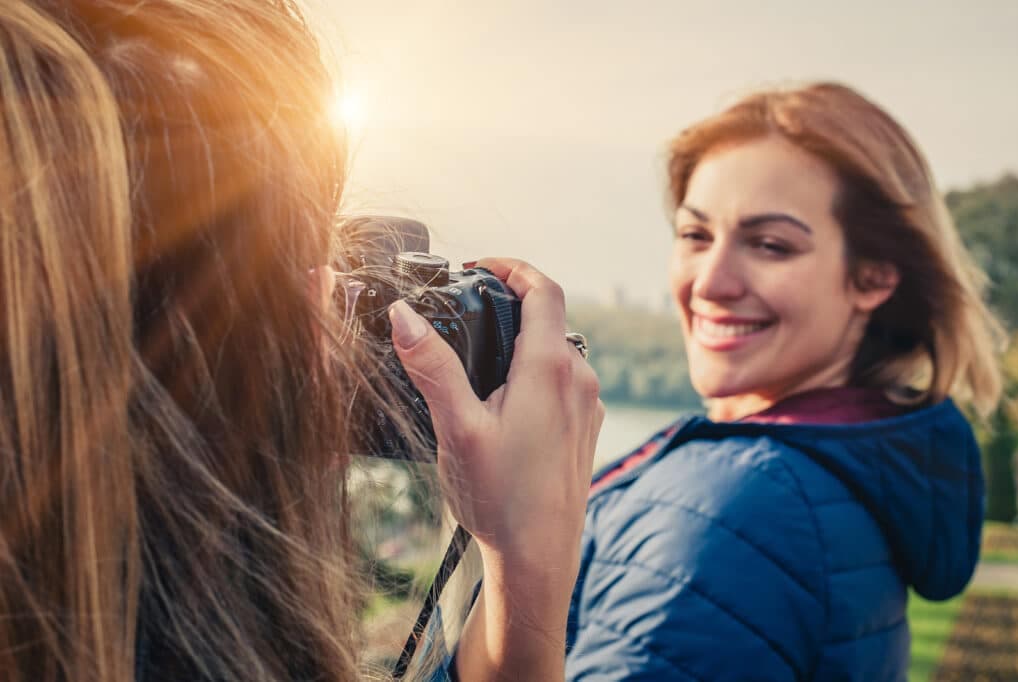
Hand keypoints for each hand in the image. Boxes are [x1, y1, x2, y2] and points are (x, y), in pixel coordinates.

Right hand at [389, 257, 602, 678]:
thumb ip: (433, 366)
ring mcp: (586, 404)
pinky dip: (532, 370)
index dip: (512, 267)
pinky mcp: (584, 427)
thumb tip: (403, 315)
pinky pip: (561, 379)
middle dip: (508, 304)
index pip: (543, 289)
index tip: (478, 266)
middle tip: (465, 308)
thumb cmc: (500, 499)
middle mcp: (579, 377)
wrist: (540, 559)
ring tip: (475, 356)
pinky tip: (499, 399)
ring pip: (555, 350)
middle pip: (548, 318)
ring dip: (519, 341)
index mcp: (550, 367)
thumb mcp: (457, 427)